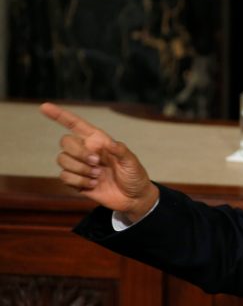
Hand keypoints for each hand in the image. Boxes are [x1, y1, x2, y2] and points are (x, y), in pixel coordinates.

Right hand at [40, 102, 158, 222]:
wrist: (134, 198)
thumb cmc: (134, 176)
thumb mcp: (132, 161)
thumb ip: (120, 150)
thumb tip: (107, 142)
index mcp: (98, 141)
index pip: (75, 125)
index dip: (59, 115)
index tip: (44, 107)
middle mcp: (86, 151)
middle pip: (65, 142)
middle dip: (79, 153)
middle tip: (97, 162)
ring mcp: (80, 166)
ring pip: (62, 160)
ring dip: (80, 169)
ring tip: (98, 176)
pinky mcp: (77, 181)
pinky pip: (64, 177)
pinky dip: (79, 181)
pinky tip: (94, 184)